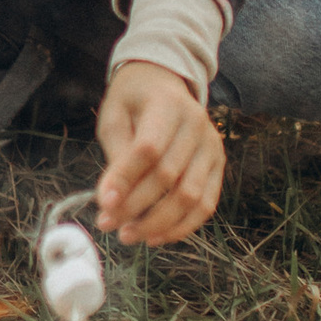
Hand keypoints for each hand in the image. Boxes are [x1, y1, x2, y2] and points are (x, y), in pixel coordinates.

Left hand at [94, 63, 224, 244]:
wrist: (165, 83)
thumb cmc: (134, 102)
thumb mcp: (115, 117)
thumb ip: (116, 155)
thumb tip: (110, 201)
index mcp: (167, 104)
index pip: (148, 148)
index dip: (125, 180)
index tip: (102, 204)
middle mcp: (197, 124)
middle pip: (169, 176)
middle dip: (135, 207)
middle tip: (107, 224)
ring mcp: (212, 146)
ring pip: (190, 196)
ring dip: (157, 223)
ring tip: (128, 235)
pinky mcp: (218, 165)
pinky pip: (206, 204)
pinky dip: (182, 227)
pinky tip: (156, 237)